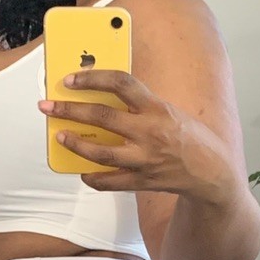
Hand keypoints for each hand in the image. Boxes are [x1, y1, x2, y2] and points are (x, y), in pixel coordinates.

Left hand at [38, 70, 231, 198]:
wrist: (212, 172)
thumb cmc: (188, 136)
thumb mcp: (168, 111)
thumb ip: (140, 106)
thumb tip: (102, 98)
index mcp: (157, 108)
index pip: (121, 83)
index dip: (93, 78)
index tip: (70, 79)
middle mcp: (150, 132)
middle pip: (102, 117)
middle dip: (70, 110)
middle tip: (48, 106)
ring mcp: (145, 159)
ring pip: (101, 153)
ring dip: (76, 144)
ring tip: (60, 136)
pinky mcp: (143, 181)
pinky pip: (110, 182)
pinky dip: (93, 177)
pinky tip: (82, 171)